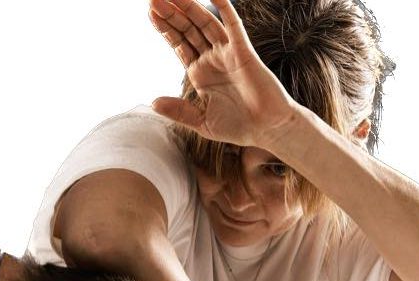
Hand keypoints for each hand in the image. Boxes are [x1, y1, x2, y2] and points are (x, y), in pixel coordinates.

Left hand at [148, 0, 298, 149]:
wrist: (267, 131)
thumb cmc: (238, 126)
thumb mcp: (201, 121)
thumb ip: (178, 111)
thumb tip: (153, 102)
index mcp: (200, 73)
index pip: (179, 44)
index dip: (166, 28)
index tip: (151, 13)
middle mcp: (212, 59)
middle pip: (188, 30)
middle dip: (171, 14)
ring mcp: (228, 54)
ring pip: (205, 24)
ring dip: (189, 8)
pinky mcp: (244, 53)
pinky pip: (233, 27)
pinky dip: (225, 10)